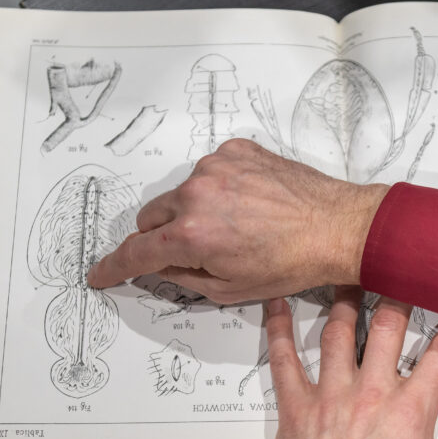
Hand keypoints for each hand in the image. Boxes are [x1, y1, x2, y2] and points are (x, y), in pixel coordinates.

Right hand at [88, 139, 388, 302]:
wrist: (336, 226)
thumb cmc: (291, 263)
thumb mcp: (230, 289)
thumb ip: (183, 277)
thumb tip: (160, 266)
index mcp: (191, 235)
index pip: (135, 252)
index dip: (113, 267)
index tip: (100, 273)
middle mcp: (196, 194)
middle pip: (150, 217)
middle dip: (161, 237)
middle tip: (190, 251)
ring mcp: (215, 166)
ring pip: (180, 193)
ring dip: (192, 210)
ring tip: (233, 226)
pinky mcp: (236, 150)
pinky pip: (209, 171)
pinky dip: (217, 188)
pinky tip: (245, 204)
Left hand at [266, 288, 437, 438]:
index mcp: (411, 411)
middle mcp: (371, 394)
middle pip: (388, 324)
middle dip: (398, 293)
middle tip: (400, 269)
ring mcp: (330, 397)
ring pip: (337, 332)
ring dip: (344, 300)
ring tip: (347, 274)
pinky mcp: (296, 409)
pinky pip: (283, 360)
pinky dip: (279, 329)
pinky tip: (277, 305)